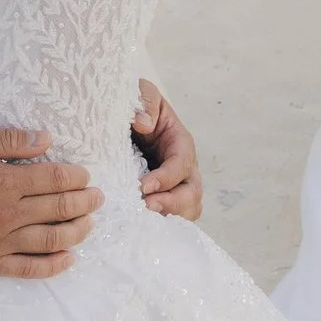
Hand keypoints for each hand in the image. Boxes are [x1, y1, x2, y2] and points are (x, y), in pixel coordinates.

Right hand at [0, 127, 102, 278]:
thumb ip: (8, 139)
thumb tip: (47, 138)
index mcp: (5, 181)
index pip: (55, 179)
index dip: (77, 177)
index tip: (86, 176)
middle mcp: (9, 214)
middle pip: (60, 209)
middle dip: (85, 202)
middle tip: (98, 198)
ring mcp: (1, 242)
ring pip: (53, 239)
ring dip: (78, 231)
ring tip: (89, 224)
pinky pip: (30, 268)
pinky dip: (54, 265)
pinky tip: (70, 259)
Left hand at [133, 80, 202, 219]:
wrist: (128, 119)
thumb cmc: (137, 106)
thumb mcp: (141, 93)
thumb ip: (145, 101)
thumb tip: (144, 124)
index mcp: (181, 143)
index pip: (181, 165)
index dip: (166, 178)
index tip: (143, 186)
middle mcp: (184, 168)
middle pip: (192, 194)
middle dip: (173, 204)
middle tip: (147, 207)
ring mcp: (176, 186)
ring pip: (186, 210)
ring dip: (169, 217)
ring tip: (144, 221)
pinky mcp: (164, 198)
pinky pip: (172, 217)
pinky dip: (162, 225)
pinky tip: (140, 227)